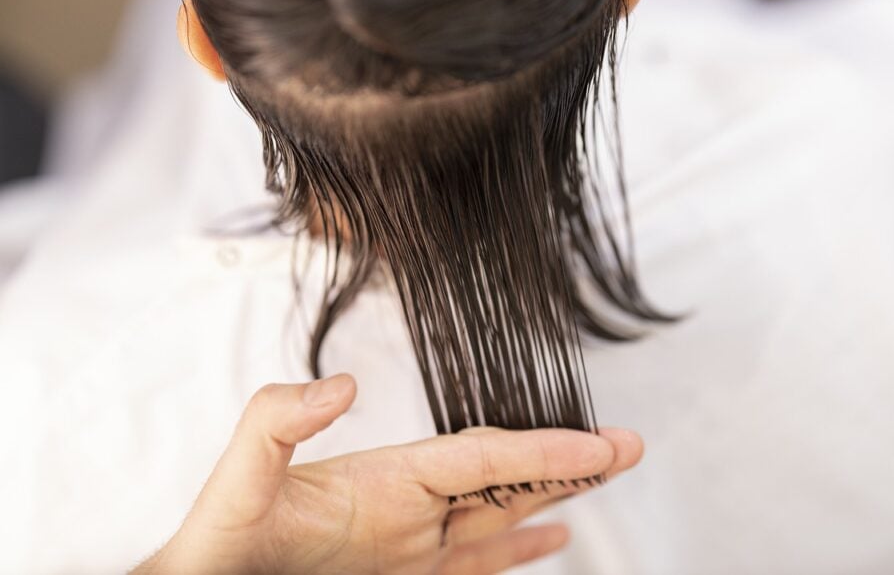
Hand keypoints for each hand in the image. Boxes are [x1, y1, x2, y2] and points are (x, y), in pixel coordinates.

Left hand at [135, 374, 642, 573]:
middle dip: (569, 461)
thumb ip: (280, 420)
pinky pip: (480, 562)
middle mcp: (413, 503)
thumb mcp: (242, 476)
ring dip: (558, 495)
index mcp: (389, 475)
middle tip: (627, 445)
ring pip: (505, 513)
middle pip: (508, 476)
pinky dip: (522, 547)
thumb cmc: (219, 542)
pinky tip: (554, 537)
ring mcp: (416, 542)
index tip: (595, 444)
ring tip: (608, 474)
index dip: (540, 451)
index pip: (483, 457)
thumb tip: (343, 384)